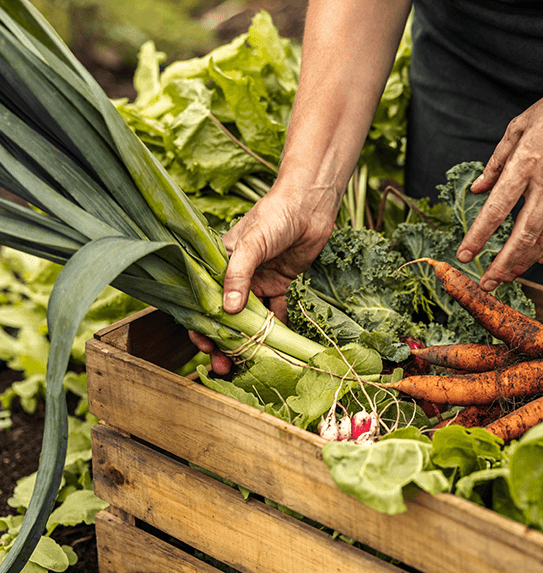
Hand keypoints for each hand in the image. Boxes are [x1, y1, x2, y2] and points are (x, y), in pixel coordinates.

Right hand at [188, 182, 340, 373]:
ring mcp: (257, 282)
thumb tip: (227, 311)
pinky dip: (277, 329)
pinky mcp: (280, 285)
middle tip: (226, 368)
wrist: (309, 205)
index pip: (203, 301)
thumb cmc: (274, 215)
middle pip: (225, 317)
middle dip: (225, 343)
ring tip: (249, 365)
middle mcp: (235, 276)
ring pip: (250, 319)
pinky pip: (276, 312)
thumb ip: (238, 275)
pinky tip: (279, 347)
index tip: (206, 348)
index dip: (202, 327)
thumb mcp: (251, 243)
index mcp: (217, 263)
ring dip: (250, 342)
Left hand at [456, 69, 542, 290]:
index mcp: (526, 164)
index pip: (496, 209)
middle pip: (523, 235)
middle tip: (487, 283)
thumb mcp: (519, 126)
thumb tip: (477, 188)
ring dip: (525, 261)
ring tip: (508, 276)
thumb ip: (496, 161)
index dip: (478, 236)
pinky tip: (540, 258)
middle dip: (502, 263)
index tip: (464, 255)